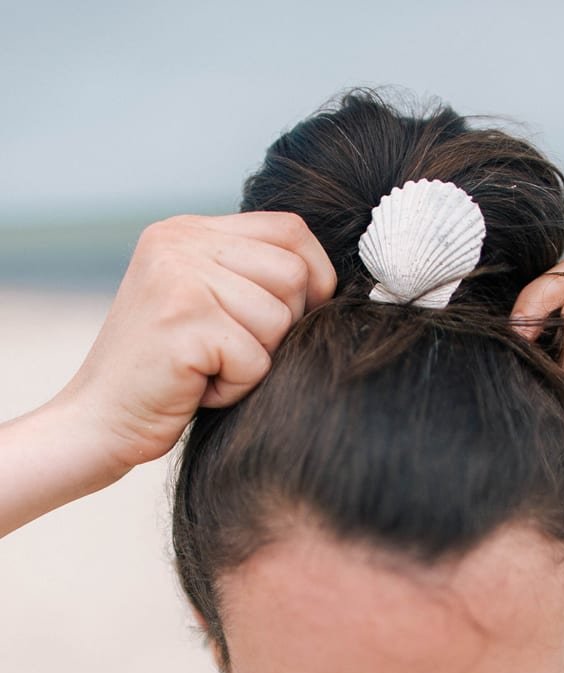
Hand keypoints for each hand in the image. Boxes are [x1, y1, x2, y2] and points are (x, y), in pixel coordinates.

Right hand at [63, 212, 336, 469]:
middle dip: (282, 327)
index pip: (290, 229)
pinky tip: (197, 387)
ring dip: (255, 361)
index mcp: (188, 231)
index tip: (302, 315)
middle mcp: (180, 243)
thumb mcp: (203, 302)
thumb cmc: (165, 373)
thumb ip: (249, 276)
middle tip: (232, 352)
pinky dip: (236, 387)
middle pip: (293, 274)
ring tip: (209, 369)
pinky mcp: (184, 323)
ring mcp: (179, 280)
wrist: (99, 420)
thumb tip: (330, 281)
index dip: (316, 275)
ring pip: (279, 320)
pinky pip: (256, 360)